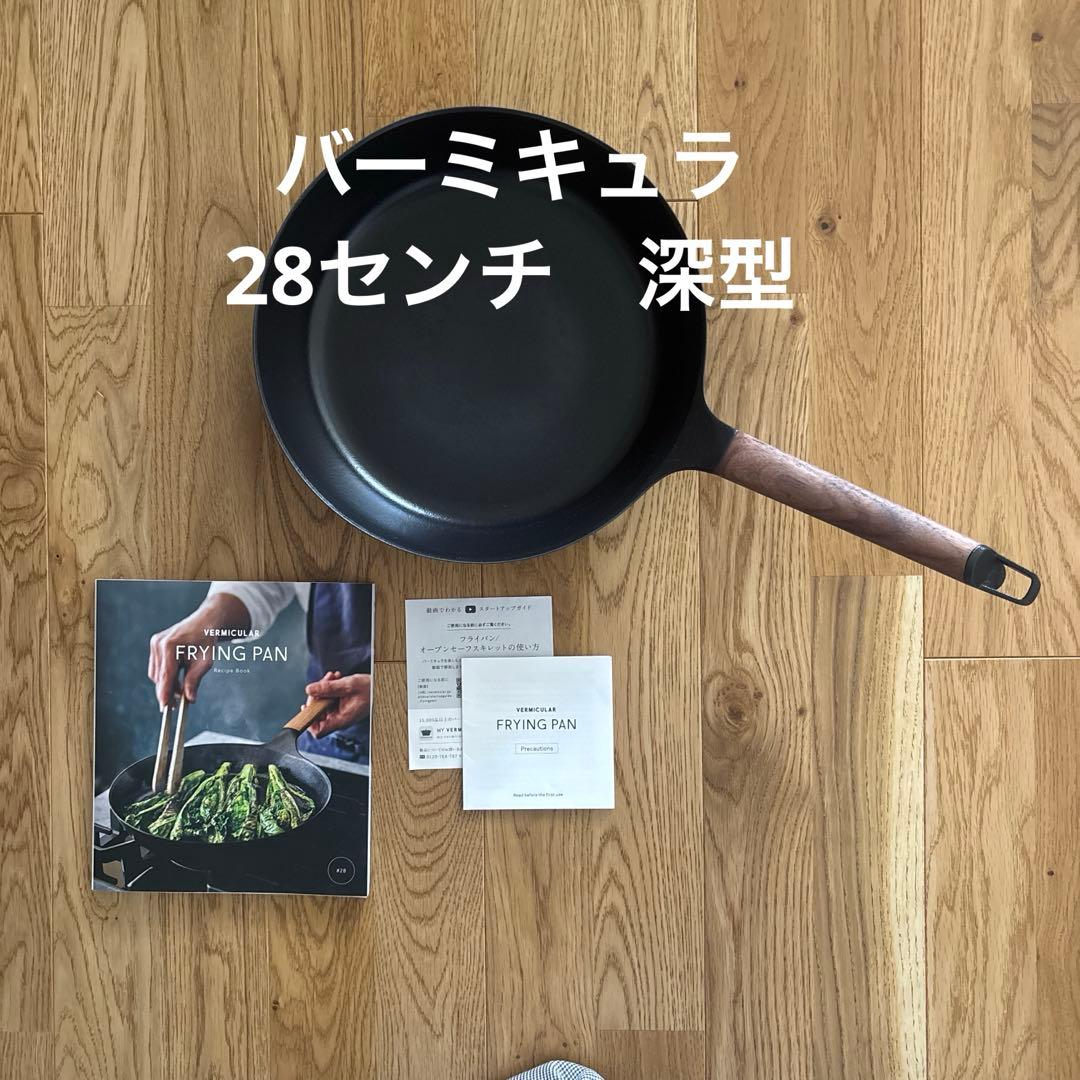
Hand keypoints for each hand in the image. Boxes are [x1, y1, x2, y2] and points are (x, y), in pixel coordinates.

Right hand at [147, 592, 250, 707]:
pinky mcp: (155, 645)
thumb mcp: (205, 661)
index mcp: (171, 645)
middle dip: (168, 691)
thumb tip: (190, 699)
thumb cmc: (207, 640)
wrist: (205, 621)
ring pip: (156, 674)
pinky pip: (157, 667)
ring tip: (182, 689)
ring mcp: (155, 643)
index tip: (165, 707)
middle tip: (176, 706)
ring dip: (167, 684)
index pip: (166, 674)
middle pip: (159, 676)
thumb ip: (195, 680)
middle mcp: (159, 643)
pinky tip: (178, 678)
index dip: (165, 693)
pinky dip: (166, 676)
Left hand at [303, 670, 371, 737]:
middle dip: (317, 696)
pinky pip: (330, 698)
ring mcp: (340, 711)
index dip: (309, 722)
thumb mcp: (348, 685)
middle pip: (318, 713)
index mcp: (341, 719)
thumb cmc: (371, 690)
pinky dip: (330, 688)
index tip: (306, 707)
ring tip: (332, 677)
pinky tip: (336, 678)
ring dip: (324, 689)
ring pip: (324, 703)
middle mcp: (339, 718)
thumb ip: (328, 688)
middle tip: (323, 682)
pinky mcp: (342, 704)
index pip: (318, 730)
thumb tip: (309, 690)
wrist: (383, 686)